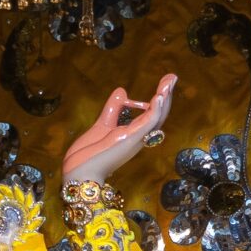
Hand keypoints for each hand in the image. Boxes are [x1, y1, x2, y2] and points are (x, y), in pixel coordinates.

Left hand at [61, 76, 176, 183]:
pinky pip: (147, 124)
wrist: (78, 173)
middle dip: (166, 95)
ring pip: (156, 118)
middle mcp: (138, 138)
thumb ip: (113, 109)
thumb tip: (122, 91)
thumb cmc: (89, 155)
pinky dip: (155, 110)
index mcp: (133, 135)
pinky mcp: (129, 139)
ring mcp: (135, 139)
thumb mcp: (102, 125)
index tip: (165, 83)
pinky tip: (159, 97)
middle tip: (172, 77)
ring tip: (169, 82)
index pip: (152, 115)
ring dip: (164, 99)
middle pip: (159, 115)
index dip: (160, 99)